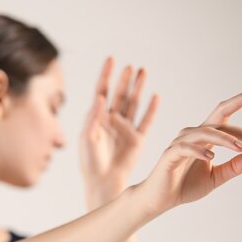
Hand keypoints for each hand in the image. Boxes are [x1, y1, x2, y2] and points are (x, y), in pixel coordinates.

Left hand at [79, 56, 159, 201]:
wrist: (102, 182)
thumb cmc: (89, 162)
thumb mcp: (87, 139)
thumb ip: (93, 118)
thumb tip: (100, 97)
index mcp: (96, 119)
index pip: (101, 91)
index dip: (106, 75)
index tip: (111, 59)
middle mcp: (112, 121)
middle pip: (119, 95)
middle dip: (124, 80)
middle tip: (130, 66)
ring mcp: (126, 129)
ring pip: (133, 104)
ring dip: (138, 88)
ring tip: (143, 72)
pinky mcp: (138, 139)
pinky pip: (146, 121)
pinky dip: (151, 109)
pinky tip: (155, 96)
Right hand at [136, 89, 241, 215]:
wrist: (161, 199)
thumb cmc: (185, 186)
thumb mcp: (216, 177)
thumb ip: (234, 167)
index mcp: (205, 138)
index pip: (222, 116)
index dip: (237, 103)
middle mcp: (193, 135)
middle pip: (217, 119)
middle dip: (238, 124)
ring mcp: (180, 143)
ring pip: (205, 132)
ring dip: (224, 139)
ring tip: (240, 148)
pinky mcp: (170, 154)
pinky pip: (186, 147)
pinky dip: (199, 150)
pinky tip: (212, 157)